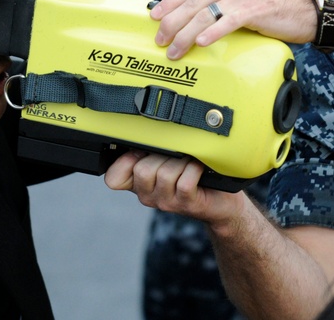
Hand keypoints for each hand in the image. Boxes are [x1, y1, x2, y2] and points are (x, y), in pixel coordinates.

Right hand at [104, 151, 245, 223]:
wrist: (220, 204)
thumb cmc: (192, 177)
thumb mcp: (165, 163)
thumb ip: (148, 152)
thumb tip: (141, 130)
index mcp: (138, 185)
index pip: (113, 179)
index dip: (123, 162)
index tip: (140, 152)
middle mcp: (148, 196)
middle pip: (142, 170)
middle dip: (161, 156)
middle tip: (175, 156)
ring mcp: (167, 202)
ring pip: (164, 174)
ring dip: (181, 162)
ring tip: (189, 162)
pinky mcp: (187, 204)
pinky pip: (185, 181)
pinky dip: (194, 169)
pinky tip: (199, 168)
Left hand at [148, 0, 315, 59]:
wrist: (313, 7)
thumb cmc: (280, 3)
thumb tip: (197, 13)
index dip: (171, 3)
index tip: (155, 16)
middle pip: (193, 1)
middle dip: (172, 22)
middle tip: (160, 39)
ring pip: (203, 14)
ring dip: (184, 35)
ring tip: (174, 50)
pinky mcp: (254, 8)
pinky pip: (225, 22)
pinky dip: (210, 33)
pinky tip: (199, 43)